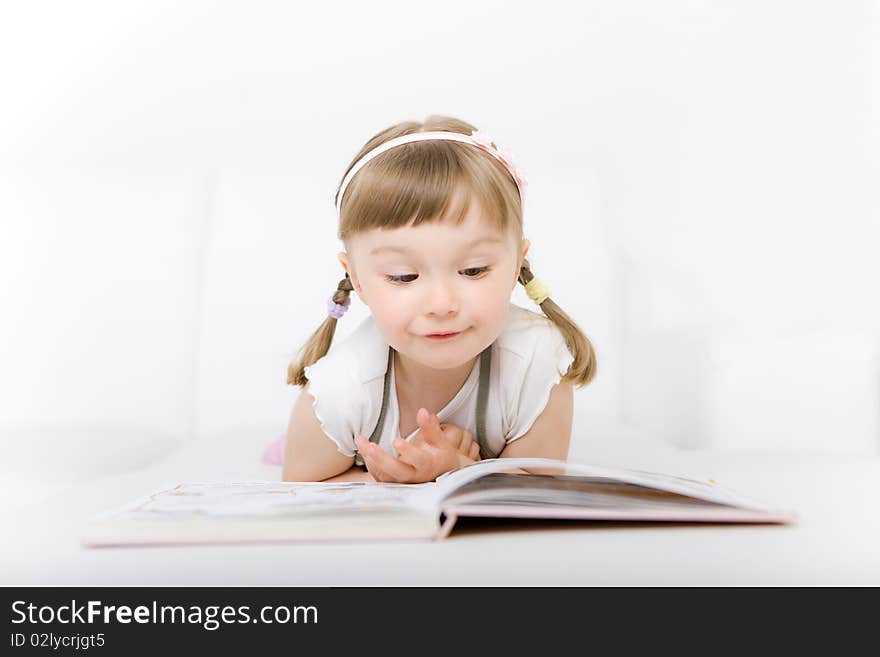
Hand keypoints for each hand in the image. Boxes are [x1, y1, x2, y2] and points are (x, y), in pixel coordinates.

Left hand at [354, 408, 479, 482]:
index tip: (396, 441)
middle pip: (397, 470)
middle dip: (382, 459)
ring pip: (384, 475)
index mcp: (428, 465)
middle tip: (370, 446)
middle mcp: (414, 476)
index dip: (408, 451)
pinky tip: (363, 448)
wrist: (439, 473)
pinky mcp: (393, 482)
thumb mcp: (439, 441)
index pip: (418, 460)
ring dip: (371, 459)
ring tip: (360, 441)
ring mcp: (402, 481)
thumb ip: (430, 427)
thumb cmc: (439, 454)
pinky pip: (378, 476)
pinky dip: (370, 463)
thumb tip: (423, 412)